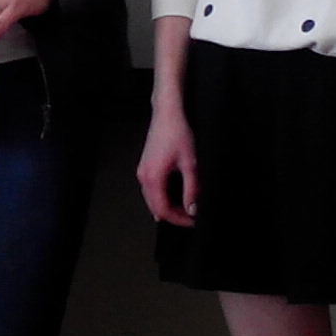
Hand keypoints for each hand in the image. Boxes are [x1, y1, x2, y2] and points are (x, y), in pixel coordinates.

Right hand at [136, 96, 198, 225]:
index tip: (193, 221)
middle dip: (173, 216)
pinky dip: (160, 198)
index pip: (163, 210)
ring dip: (167, 208)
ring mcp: (142, 172)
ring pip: (151, 200)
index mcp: (153, 178)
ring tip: (185, 210)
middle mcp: (144, 177)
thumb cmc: (178, 134)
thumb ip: (191, 189)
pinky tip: (172, 199)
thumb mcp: (190, 164)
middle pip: (155, 208)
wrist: (167, 114)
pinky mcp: (144, 167)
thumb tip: (192, 209)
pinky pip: (149, 191)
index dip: (179, 219)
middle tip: (191, 218)